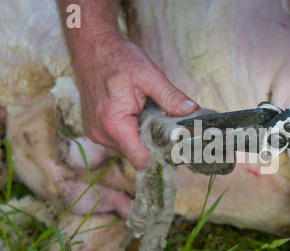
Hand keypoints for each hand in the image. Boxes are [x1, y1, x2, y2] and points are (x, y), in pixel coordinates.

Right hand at [72, 35, 197, 169]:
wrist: (92, 47)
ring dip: (142, 139)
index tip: (178, 150)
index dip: (162, 158)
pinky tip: (137, 116)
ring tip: (149, 117)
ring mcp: (96, 133)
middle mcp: (101, 134)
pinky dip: (132, 133)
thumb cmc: (118, 58)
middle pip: (137, 156)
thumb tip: (192, 111)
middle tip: (169, 128)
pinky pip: (119, 142)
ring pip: (129, 150)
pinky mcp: (96, 129)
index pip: (141, 160)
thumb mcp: (149, 75)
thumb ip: (171, 96)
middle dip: (154, 146)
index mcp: (113, 124)